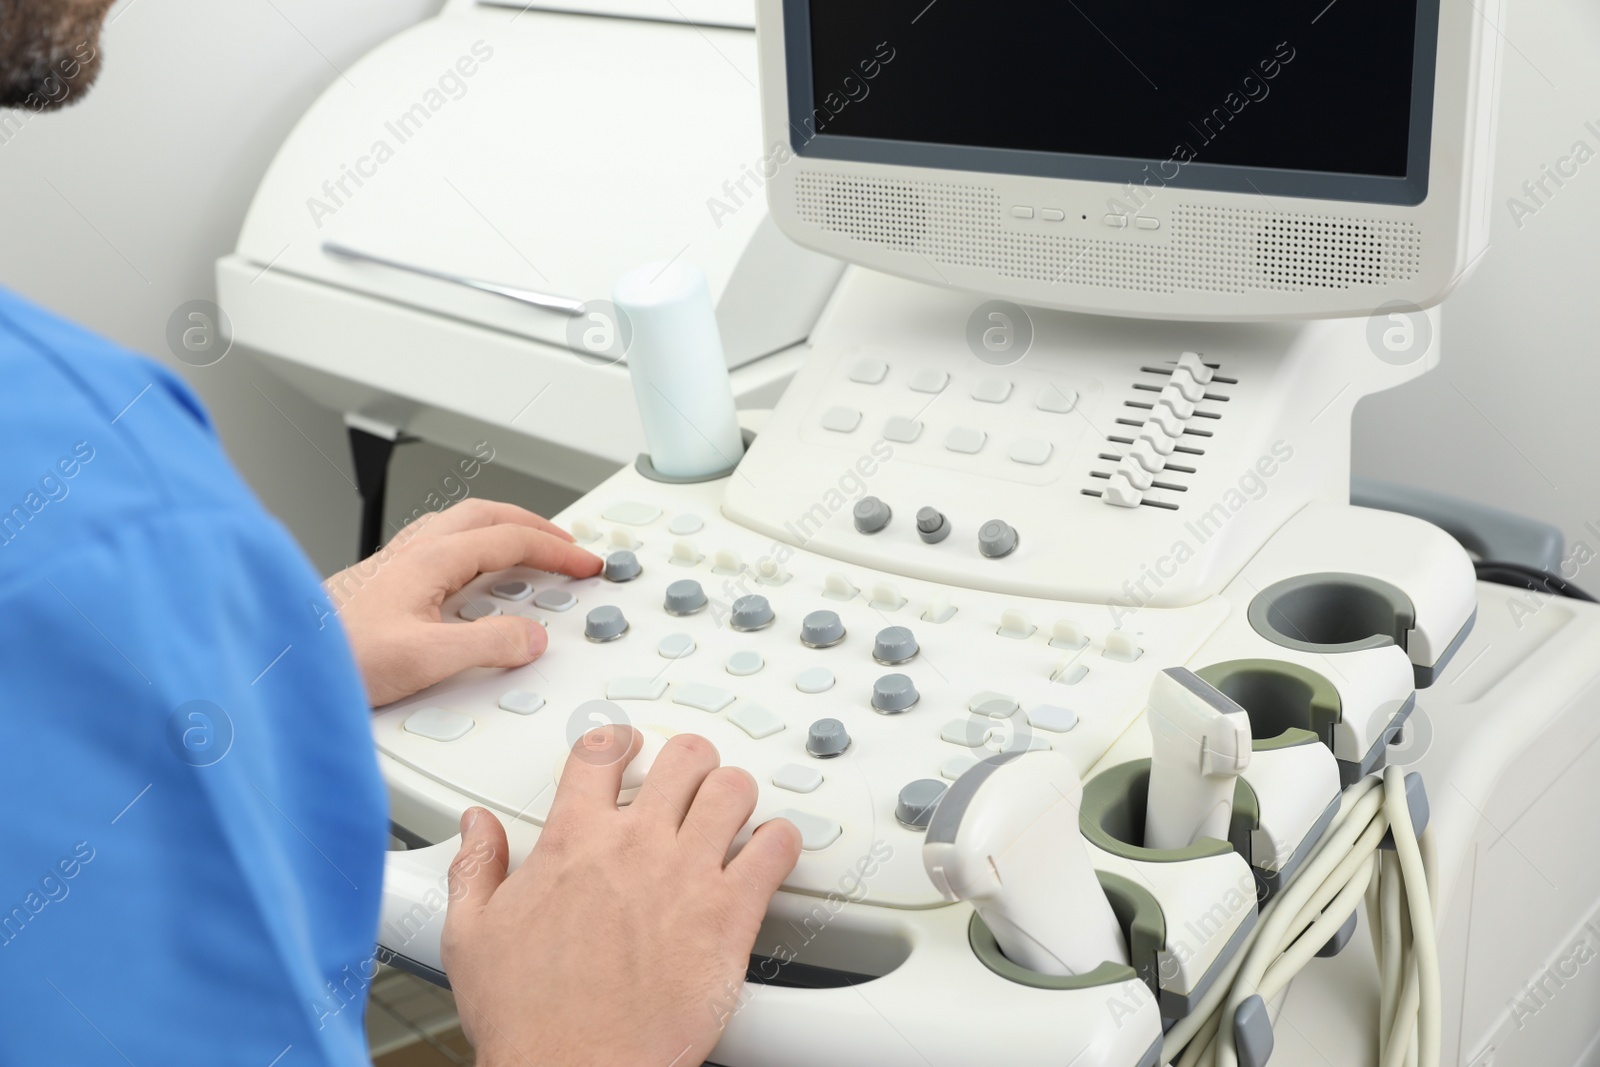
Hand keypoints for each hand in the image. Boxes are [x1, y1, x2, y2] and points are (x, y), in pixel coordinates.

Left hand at [325, 499, 601, 705]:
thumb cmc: (339, 656)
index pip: (510, 539)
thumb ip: (486, 644)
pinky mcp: (384, 580)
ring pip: (464, 524)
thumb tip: (529, 636)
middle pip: (489, 515)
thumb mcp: (426, 659)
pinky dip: (477, 545)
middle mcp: (414, 551)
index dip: (555, 549)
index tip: (584, 562)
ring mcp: (397, 562)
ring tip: (528, 546)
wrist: (284, 664)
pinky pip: (444, 542)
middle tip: (566, 543)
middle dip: (535, 525)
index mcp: (431, 559)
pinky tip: (473, 570)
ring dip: (504, 529)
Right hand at [442, 727, 802, 1066]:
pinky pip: (775, 849)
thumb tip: (476, 828)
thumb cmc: (529, 1016)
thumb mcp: (471, 937)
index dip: (616, 740)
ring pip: (733, 789)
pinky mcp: (730, 914)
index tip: (626, 746)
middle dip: (688, 761)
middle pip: (683, 756)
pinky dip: (779, 842)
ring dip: (733, 793)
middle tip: (687, 780)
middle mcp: (635, 846)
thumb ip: (476, 869)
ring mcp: (687, 875)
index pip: (600, 752)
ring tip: (728, 812)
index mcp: (573, 842)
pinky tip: (768, 852)